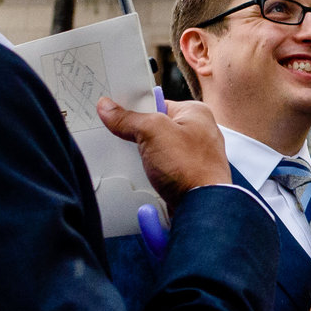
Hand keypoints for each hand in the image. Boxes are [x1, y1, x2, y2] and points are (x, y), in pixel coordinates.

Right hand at [99, 97, 230, 203]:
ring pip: (158, 150)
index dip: (135, 108)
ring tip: (129, 158)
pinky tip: (139, 175)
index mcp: (195, 113)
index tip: (114, 112)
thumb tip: (108, 108)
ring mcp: (193, 156)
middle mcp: (198, 133)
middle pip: (156, 127)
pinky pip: (162, 169)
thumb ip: (129, 119)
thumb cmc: (190, 167)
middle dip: (137, 134)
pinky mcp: (187, 176)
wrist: (202, 208)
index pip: (157, 103)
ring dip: (143, 156)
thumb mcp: (153, 132)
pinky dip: (150, 172)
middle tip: (119, 137)